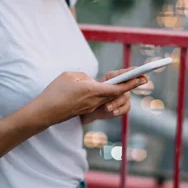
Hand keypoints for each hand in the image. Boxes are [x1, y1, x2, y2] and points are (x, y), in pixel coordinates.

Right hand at [32, 71, 146, 125]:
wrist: (45, 112)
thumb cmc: (55, 91)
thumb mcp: (70, 75)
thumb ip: (85, 76)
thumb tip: (92, 82)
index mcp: (92, 90)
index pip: (118, 87)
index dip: (131, 82)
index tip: (143, 77)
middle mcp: (95, 101)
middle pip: (117, 93)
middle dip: (130, 85)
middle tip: (143, 77)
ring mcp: (91, 107)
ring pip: (110, 97)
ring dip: (119, 90)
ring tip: (127, 81)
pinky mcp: (86, 110)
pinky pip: (100, 101)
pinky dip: (108, 94)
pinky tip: (109, 89)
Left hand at [81, 67, 148, 124]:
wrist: (90, 108)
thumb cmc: (89, 95)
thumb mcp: (90, 87)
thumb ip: (92, 83)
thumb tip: (91, 81)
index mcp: (113, 76)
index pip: (125, 72)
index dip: (134, 72)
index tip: (141, 74)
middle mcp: (121, 84)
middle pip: (127, 85)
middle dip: (124, 90)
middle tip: (123, 91)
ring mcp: (124, 95)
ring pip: (125, 97)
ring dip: (116, 103)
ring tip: (106, 107)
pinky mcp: (124, 105)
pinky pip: (126, 108)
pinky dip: (119, 110)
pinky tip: (113, 112)